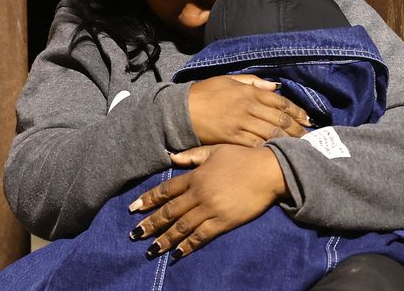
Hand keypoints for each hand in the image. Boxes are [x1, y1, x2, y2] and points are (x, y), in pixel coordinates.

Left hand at [127, 144, 287, 259]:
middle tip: (134, 234)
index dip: (148, 200)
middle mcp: (199, 194)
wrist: (269, 171)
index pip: (166, 190)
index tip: (133, 209)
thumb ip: (193, 155)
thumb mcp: (216, 151)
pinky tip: (178, 253)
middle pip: (169, 211)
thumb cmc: (244, 158)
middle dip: (151, 224)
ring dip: (165, 239)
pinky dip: (188, 245)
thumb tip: (172, 157)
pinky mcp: (224, 222)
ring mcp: (211, 209)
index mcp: (196, 176)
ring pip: (182, 226)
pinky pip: (201, 236)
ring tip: (151, 249)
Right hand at [188, 75, 312, 146]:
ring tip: (300, 146)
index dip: (297, 111)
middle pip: (280, 119)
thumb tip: (275, 86)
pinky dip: (269, 149)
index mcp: (250, 92)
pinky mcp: (232, 138)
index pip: (281, 101)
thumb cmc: (205, 93)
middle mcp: (249, 107)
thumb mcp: (229, 80)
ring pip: (271, 133)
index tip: (308, 119)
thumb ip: (253, 82)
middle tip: (309, 136)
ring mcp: (241, 124)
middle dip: (297, 128)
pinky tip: (279, 153)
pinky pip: (255, 144)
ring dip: (288, 140)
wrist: (182, 110)